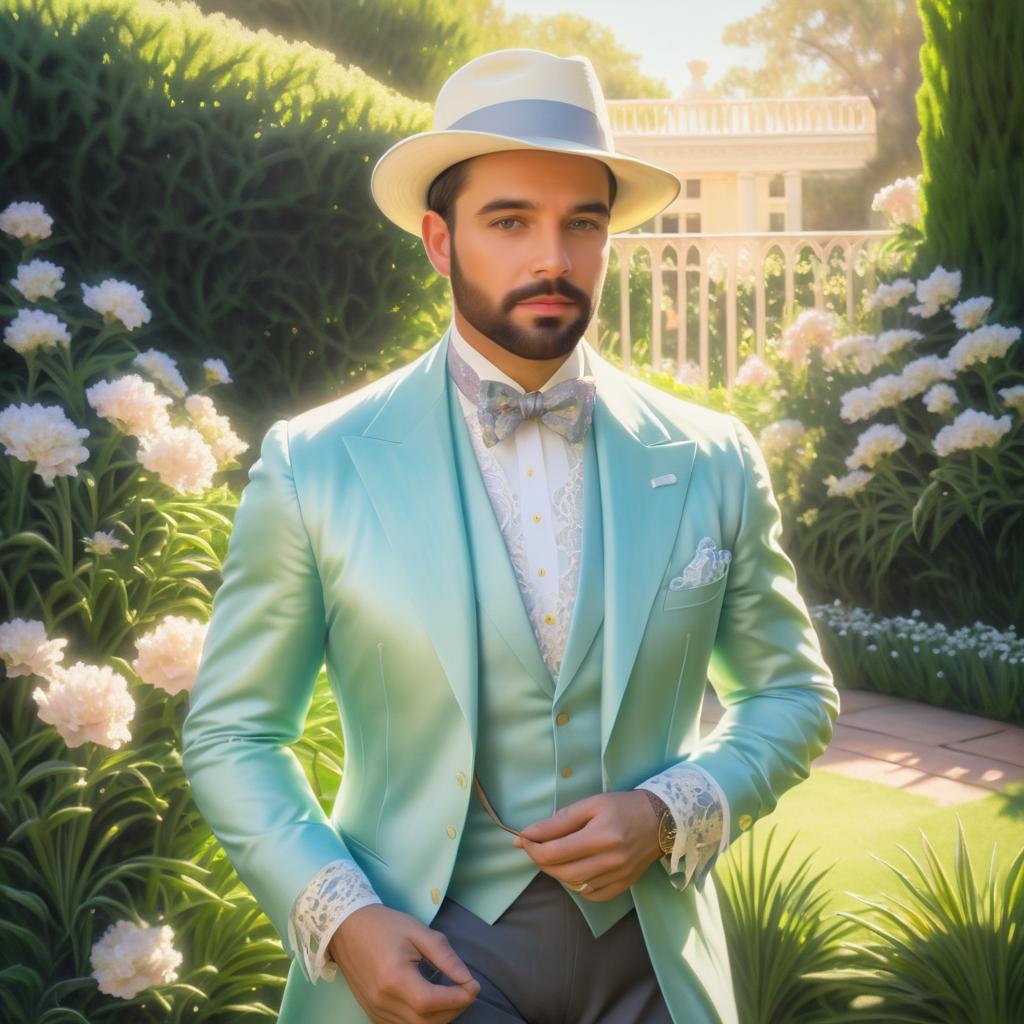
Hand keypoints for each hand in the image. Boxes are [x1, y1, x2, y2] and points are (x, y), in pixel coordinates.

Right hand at [328, 904, 480, 1023]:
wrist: (348, 927)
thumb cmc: (385, 925)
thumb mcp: (419, 931)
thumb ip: (445, 956)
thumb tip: (467, 979)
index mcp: (394, 977)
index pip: (431, 1001)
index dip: (458, 999)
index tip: (474, 986)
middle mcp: (383, 1001)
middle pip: (426, 1022)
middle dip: (453, 1009)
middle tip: (467, 990)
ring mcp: (375, 1011)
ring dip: (440, 1017)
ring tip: (452, 995)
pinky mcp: (372, 1014)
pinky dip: (422, 1020)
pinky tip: (431, 1002)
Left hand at [512, 791, 662, 900]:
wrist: (661, 819)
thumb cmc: (623, 806)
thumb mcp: (591, 804)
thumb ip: (559, 821)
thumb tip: (528, 834)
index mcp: (601, 836)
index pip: (554, 852)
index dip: (532, 848)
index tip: (523, 838)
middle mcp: (610, 861)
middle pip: (561, 871)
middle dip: (540, 860)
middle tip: (535, 846)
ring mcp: (618, 876)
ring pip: (574, 885)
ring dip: (556, 872)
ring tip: (554, 855)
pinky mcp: (623, 885)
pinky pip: (591, 894)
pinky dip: (576, 885)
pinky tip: (574, 869)